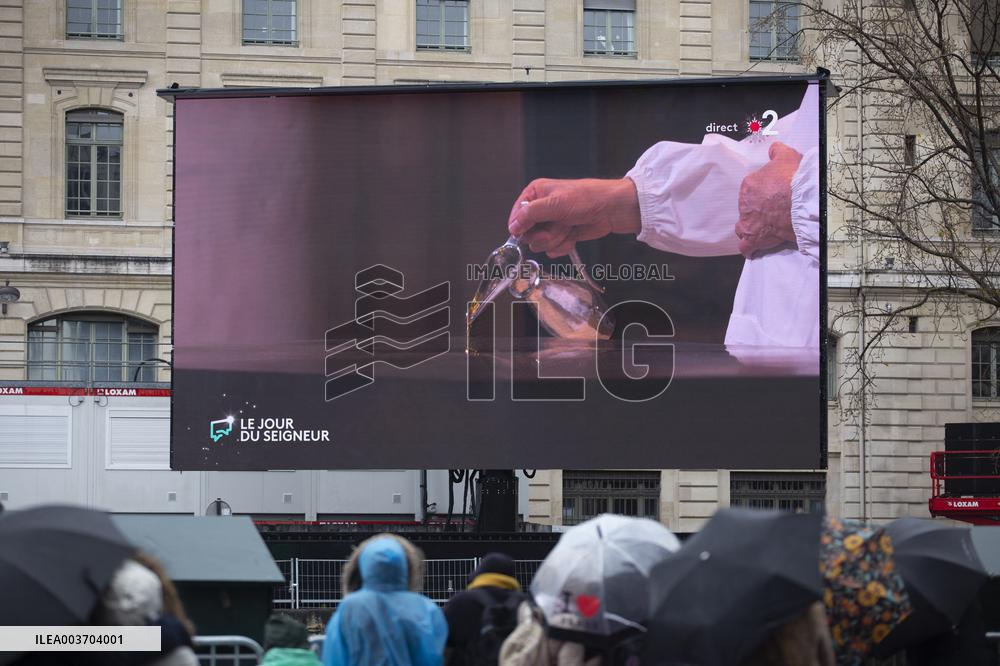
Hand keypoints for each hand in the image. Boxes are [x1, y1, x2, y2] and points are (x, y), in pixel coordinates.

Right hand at [507, 178, 641, 257]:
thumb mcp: (554, 204)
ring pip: (540, 243)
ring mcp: (551, 223)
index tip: (529, 230)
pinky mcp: (562, 235)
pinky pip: (552, 249)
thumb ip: (529, 214)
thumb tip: (512, 226)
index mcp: (535, 193)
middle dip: (543, 234)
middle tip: (557, 226)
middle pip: (527, 233)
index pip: (516, 214)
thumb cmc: (586, 198)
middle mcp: (541, 208)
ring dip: (556, 238)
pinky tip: (573, 235)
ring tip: (569, 226)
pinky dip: (563, 245)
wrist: (611, 209)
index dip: (521, 226)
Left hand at [736, 142, 802, 258]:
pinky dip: (749, 248)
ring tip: (762, 230)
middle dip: (756, 212)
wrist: (803, 201)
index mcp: (749, 185)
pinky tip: (754, 249)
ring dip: (750, 229)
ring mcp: (748, 222)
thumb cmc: (795, 178)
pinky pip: (746, 247)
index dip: (762, 195)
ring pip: (743, 228)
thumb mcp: (787, 157)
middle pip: (746, 209)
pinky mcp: (755, 238)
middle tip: (771, 213)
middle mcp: (745, 204)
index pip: (750, 191)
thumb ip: (777, 152)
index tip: (772, 197)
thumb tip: (773, 148)